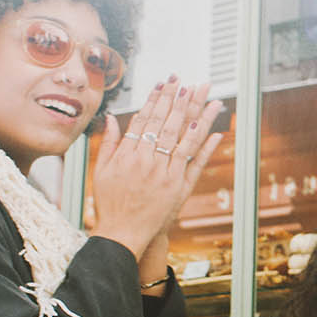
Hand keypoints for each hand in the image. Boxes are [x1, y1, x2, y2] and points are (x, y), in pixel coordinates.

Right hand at [91, 76, 223, 259]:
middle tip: (187, 81)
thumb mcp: (102, 171)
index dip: (156, 100)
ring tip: (207, 97)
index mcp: (128, 155)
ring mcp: (165, 174)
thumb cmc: (111, 203)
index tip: (165, 83)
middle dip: (177, 100)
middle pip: (165, 124)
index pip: (145, 120)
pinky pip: (195, 163)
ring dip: (197, 116)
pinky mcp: (178, 188)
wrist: (123, 234)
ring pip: (183, 139)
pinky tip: (215, 130)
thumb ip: (109, 144)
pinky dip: (205, 146)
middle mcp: (147, 162)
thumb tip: (111, 119)